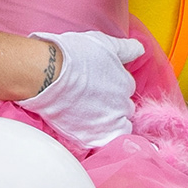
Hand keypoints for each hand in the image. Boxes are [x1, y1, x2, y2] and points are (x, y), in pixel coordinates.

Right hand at [24, 29, 144, 149]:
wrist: (47, 73)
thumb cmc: (73, 55)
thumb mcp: (104, 44)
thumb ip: (126, 49)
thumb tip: (140, 50)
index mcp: (125, 82)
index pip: (126, 88)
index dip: (113, 86)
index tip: (98, 85)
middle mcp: (122, 104)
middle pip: (125, 109)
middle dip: (113, 106)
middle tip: (92, 101)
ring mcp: (109, 123)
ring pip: (120, 128)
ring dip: (110, 124)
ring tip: (90, 118)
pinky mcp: (93, 138)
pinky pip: (106, 143)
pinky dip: (101, 139)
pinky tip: (88, 131)